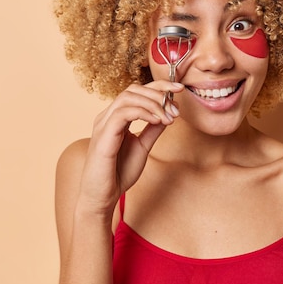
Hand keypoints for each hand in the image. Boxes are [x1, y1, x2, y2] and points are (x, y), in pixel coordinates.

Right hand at [76, 80, 183, 215]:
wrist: (102, 196)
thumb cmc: (119, 173)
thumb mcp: (142, 147)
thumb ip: (152, 129)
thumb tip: (168, 113)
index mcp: (115, 117)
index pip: (137, 92)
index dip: (159, 87)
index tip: (180, 90)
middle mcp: (107, 116)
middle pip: (133, 90)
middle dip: (159, 93)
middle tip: (176, 108)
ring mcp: (103, 124)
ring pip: (128, 97)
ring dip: (153, 104)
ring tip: (168, 117)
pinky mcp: (103, 135)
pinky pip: (123, 113)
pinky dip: (143, 112)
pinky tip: (157, 121)